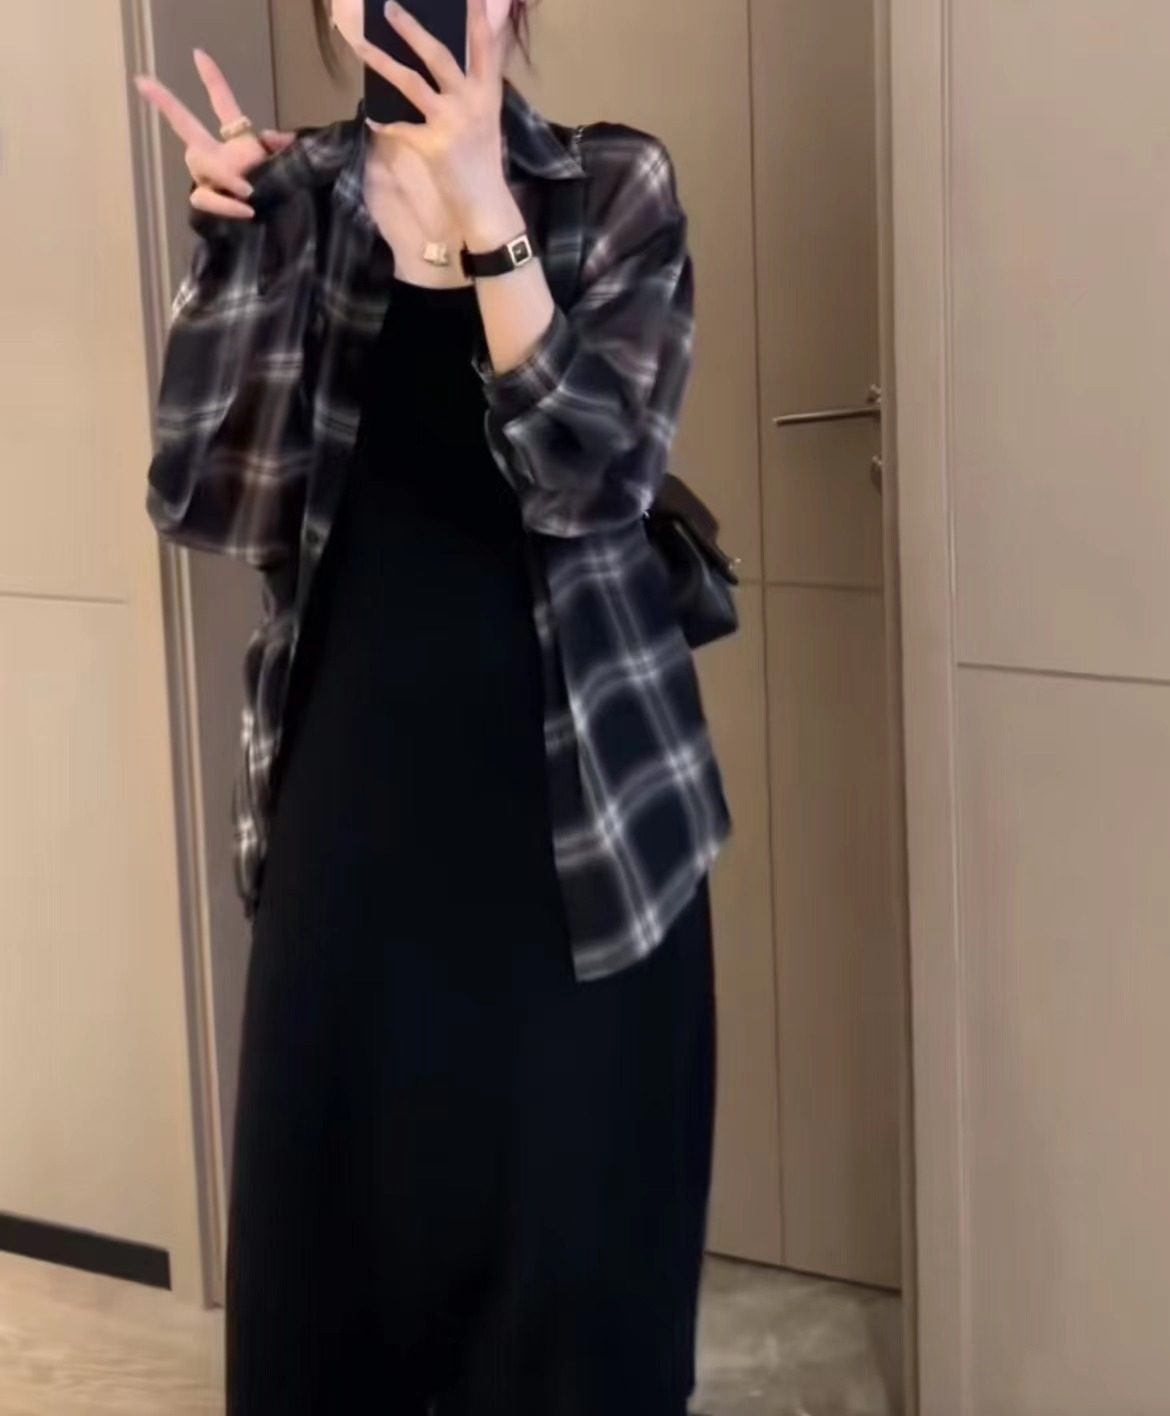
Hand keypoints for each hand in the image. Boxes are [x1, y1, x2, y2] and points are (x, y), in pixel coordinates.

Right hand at [135, 51, 293, 220]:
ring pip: (199, 164)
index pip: (222, 104)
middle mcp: (213, 155)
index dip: (212, 80)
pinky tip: (246, 207)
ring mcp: (206, 179)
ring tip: (248, 190)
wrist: (279, 227)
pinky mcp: (206, 203)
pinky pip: (204, 198)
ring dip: (224, 174)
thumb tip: (273, 136)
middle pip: (185, 126)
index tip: (199, 54)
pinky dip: (226, 204)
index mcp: (236, 140)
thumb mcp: (287, 167)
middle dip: (165, 103)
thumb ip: (282, 148)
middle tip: (143, 81)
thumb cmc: (282, 194)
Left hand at [356, 0, 520, 245]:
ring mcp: (450, 122)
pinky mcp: (432, 145)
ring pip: (410, 82)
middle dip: (411, 29)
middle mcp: (470, 101)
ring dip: (382, 61)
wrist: (485, 204)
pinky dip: (385, 124)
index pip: (485, 46)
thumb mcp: (486, 118)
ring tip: (359, 44)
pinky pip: (399, 128)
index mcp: (487, 92)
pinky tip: (373, 121)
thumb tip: (448, 65)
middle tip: (389, 7)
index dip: (477, 17)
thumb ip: (473, 89)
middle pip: (438, 55)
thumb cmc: (483, 161)